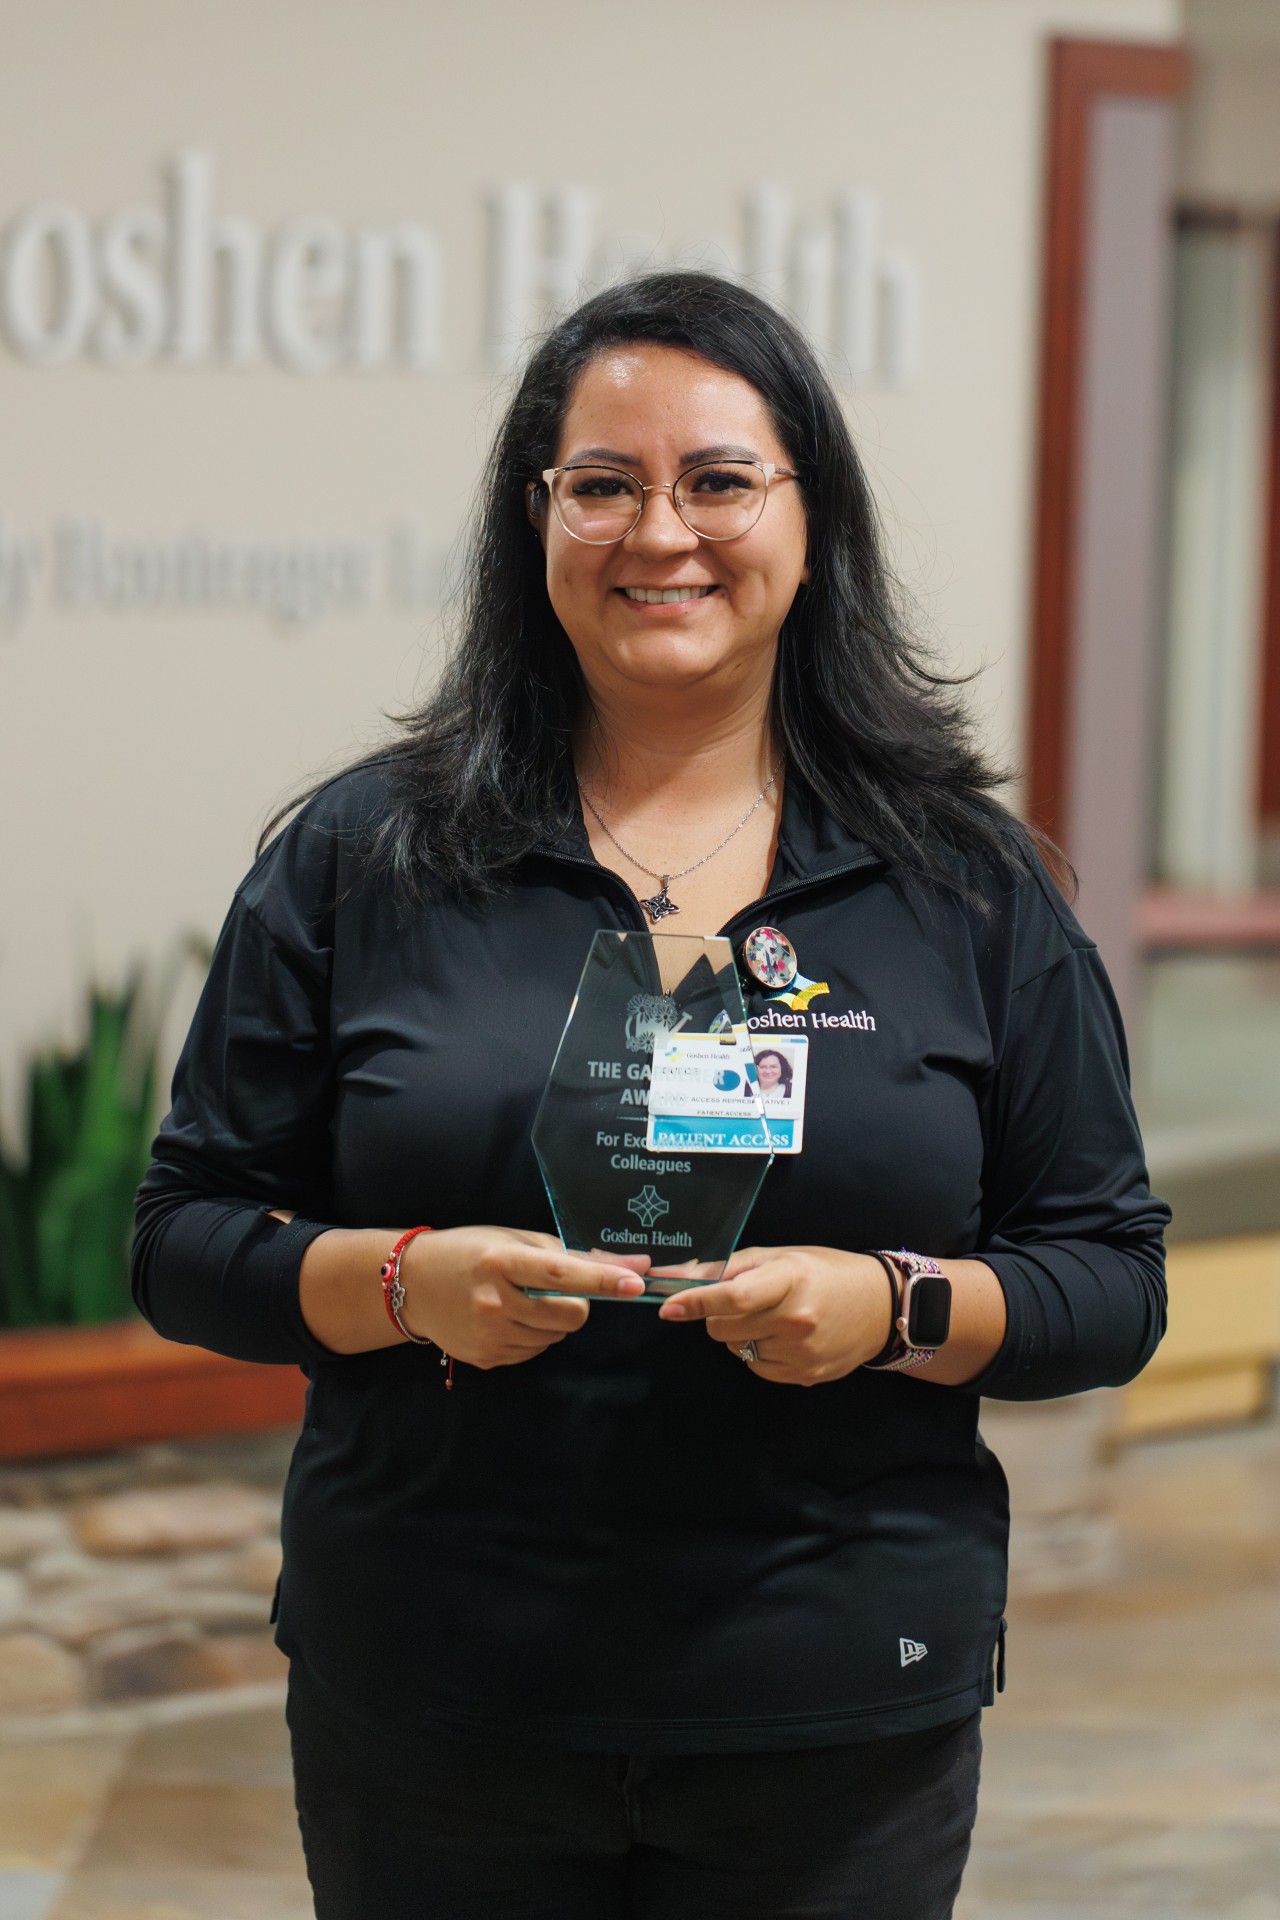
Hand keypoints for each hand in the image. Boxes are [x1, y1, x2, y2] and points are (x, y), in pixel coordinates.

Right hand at [400, 1227, 648, 1369]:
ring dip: (553, 1320)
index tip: (636, 1283)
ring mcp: (490, 1336)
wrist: (412, 1285)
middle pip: (569, 1315)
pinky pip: (534, 1351)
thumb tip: (631, 1266)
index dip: (602, 1279)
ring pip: (556, 1336)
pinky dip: (534, 1336)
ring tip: (523, 1301)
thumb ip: (569, 1253)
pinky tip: (509, 1319)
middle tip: (556, 1289)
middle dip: (577, 1304)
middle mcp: (494, 1302)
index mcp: (501, 1261)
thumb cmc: (468, 1251)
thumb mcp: (513, 1239)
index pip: (562, 1274)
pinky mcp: (487, 1358)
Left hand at [655, 1245, 893, 1385]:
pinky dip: (758, 1353)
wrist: (881, 1308)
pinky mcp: (803, 1375)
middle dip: (719, 1315)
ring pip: (736, 1348)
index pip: (732, 1296)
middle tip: (743, 1302)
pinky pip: (755, 1367)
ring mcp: (800, 1352)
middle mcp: (795, 1319)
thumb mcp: (783, 1257)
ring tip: (773, 1318)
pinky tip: (782, 1338)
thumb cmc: (826, 1273)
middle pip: (723, 1327)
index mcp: (790, 1279)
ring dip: (741, 1334)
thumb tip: (680, 1276)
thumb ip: (731, 1267)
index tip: (668, 1307)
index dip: (696, 1302)